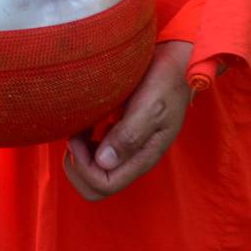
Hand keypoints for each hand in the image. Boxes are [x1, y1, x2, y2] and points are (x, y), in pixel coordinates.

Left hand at [63, 40, 192, 200]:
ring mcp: (125, 148)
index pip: (105, 185)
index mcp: (142, 157)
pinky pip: (94, 152)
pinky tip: (85, 123)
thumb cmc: (165, 83)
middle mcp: (132, 158)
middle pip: (95, 187)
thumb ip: (129, 136)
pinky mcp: (119, 134)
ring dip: (78, 156)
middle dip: (78, 167)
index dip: (84, 168)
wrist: (175, 64)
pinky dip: (83, 143)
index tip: (78, 139)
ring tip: (79, 129)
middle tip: (75, 138)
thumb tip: (104, 162)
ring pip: (92, 171)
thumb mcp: (151, 108)